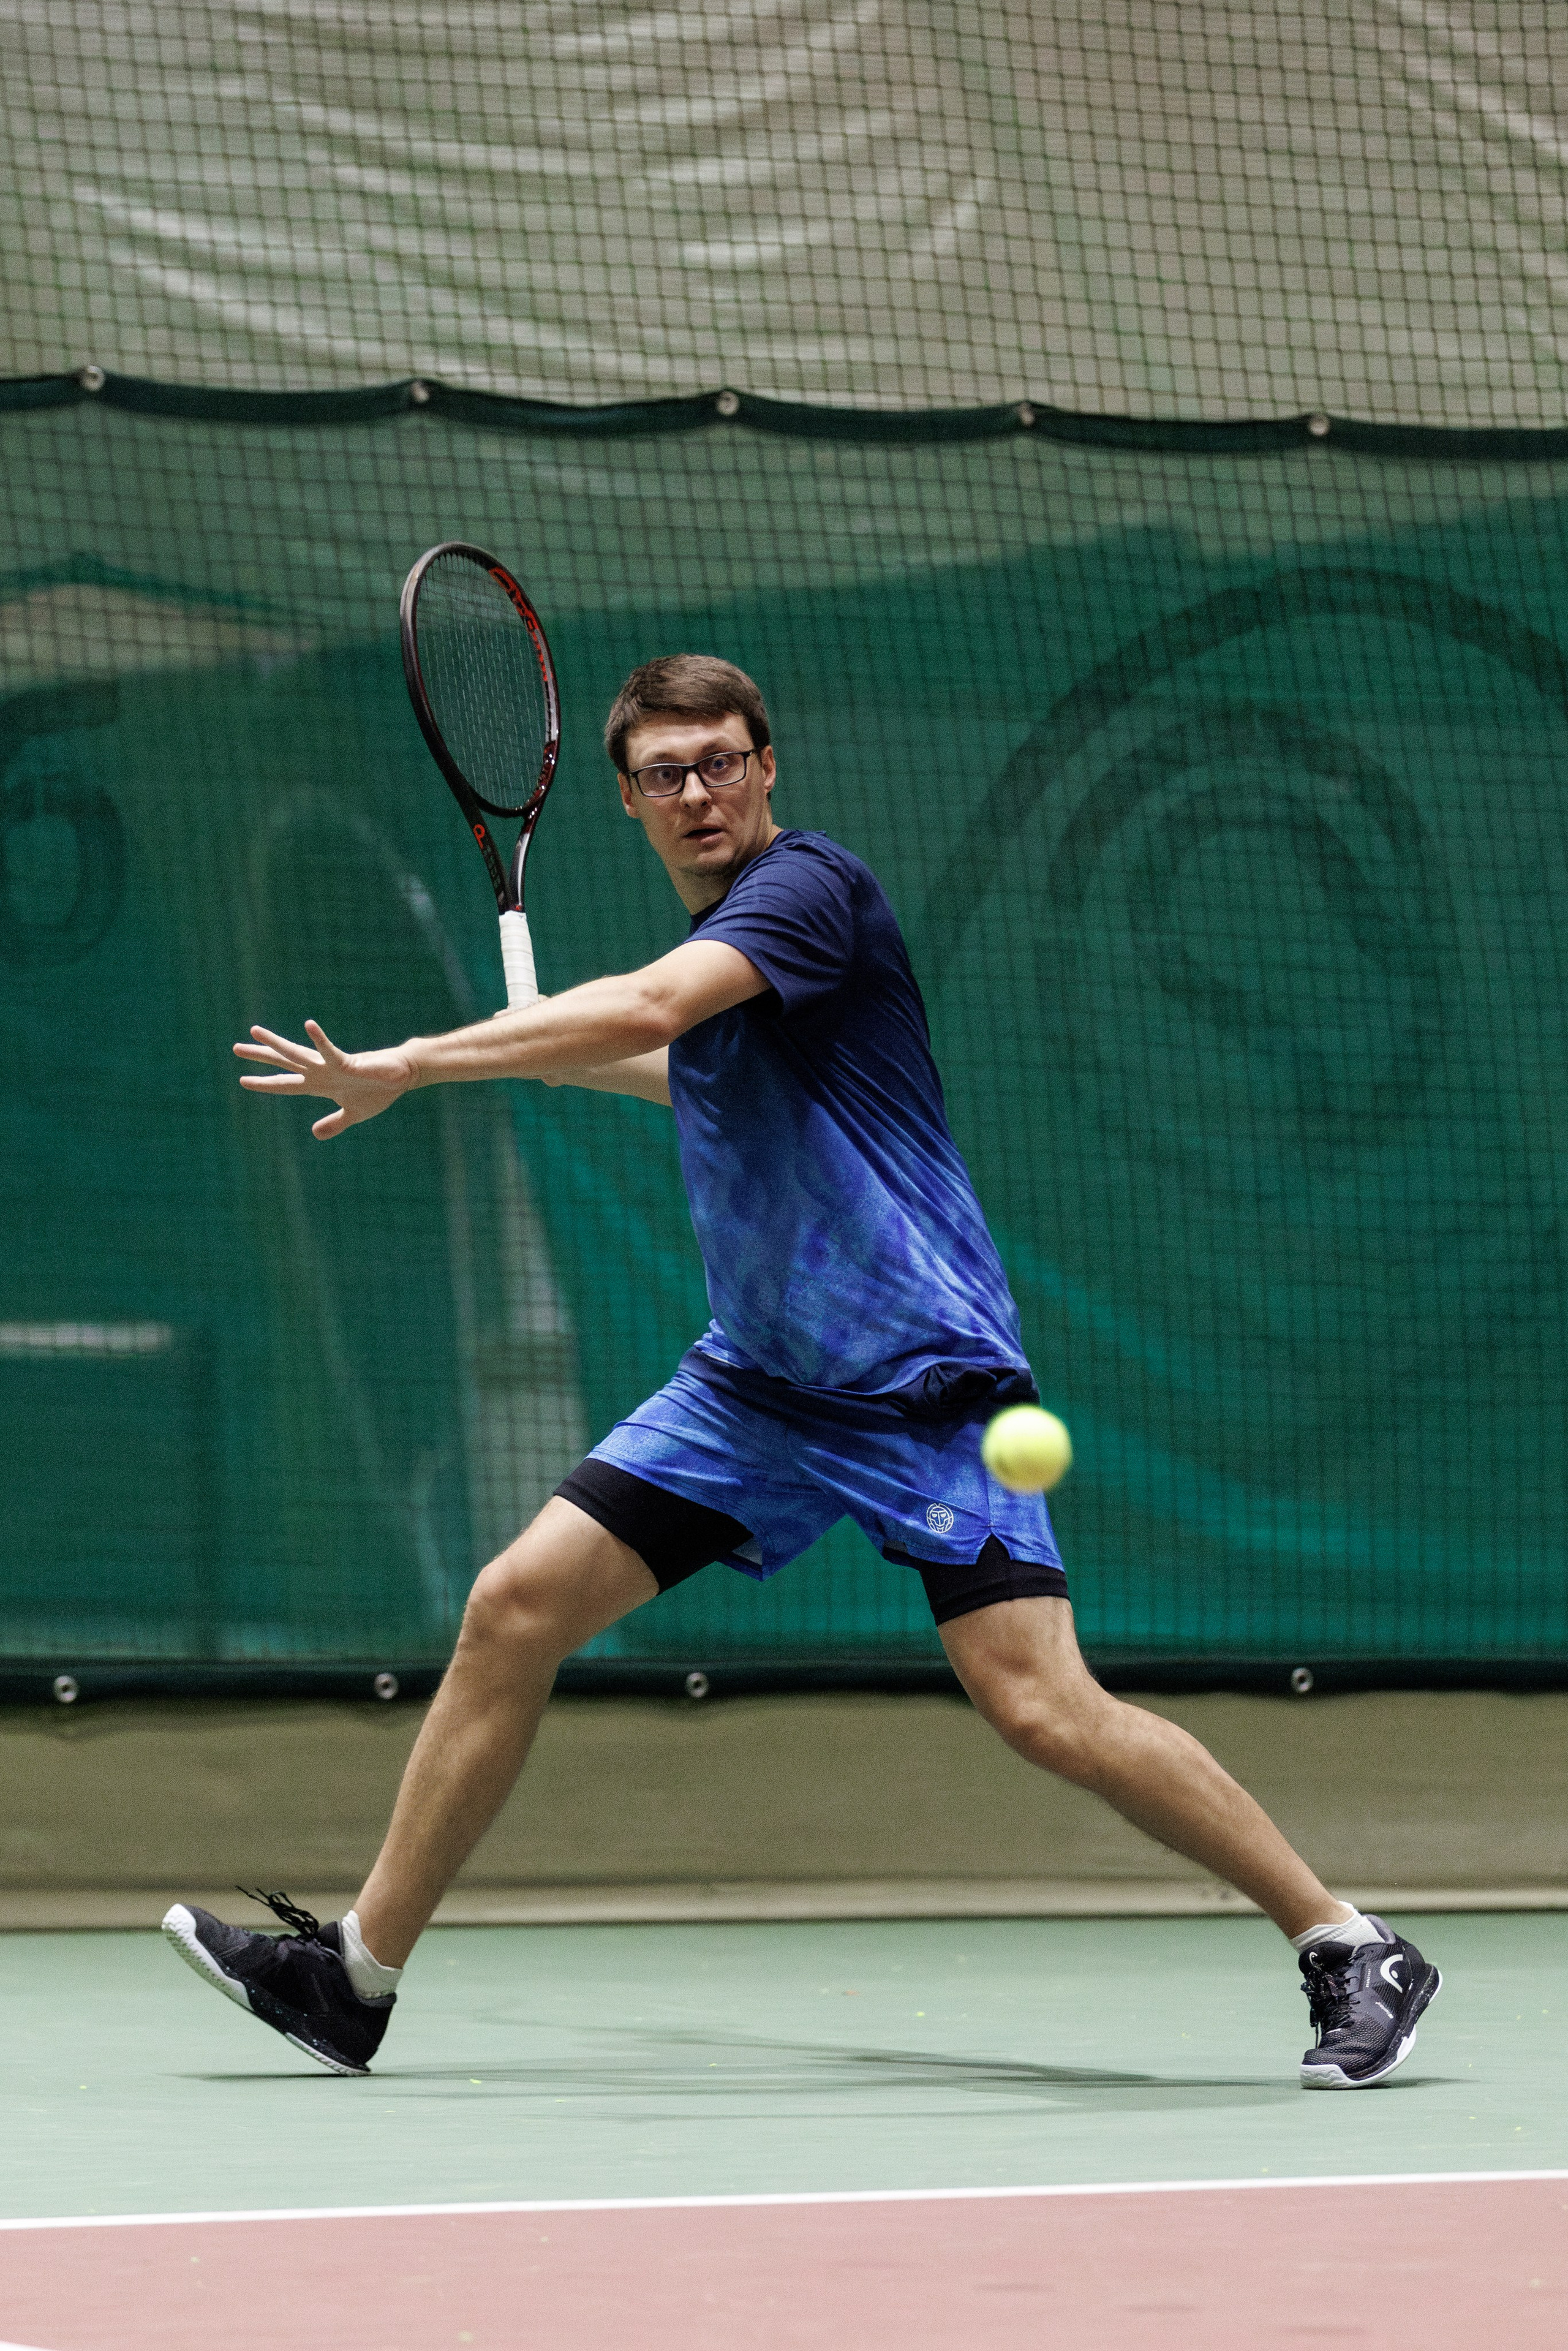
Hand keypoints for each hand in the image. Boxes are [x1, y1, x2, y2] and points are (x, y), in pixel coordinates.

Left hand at [234, 1020, 415, 1139]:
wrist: (401, 1077)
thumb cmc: (378, 1092)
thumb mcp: (352, 1114)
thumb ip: (333, 1123)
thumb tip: (315, 1133)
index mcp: (320, 1085)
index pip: (286, 1083)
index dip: (265, 1083)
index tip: (243, 1080)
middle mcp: (320, 1072)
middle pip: (284, 1063)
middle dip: (261, 1056)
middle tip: (236, 1048)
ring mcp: (330, 1066)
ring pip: (296, 1054)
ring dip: (275, 1044)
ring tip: (254, 1031)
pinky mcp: (346, 1062)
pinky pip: (329, 1050)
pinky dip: (318, 1040)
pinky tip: (308, 1025)